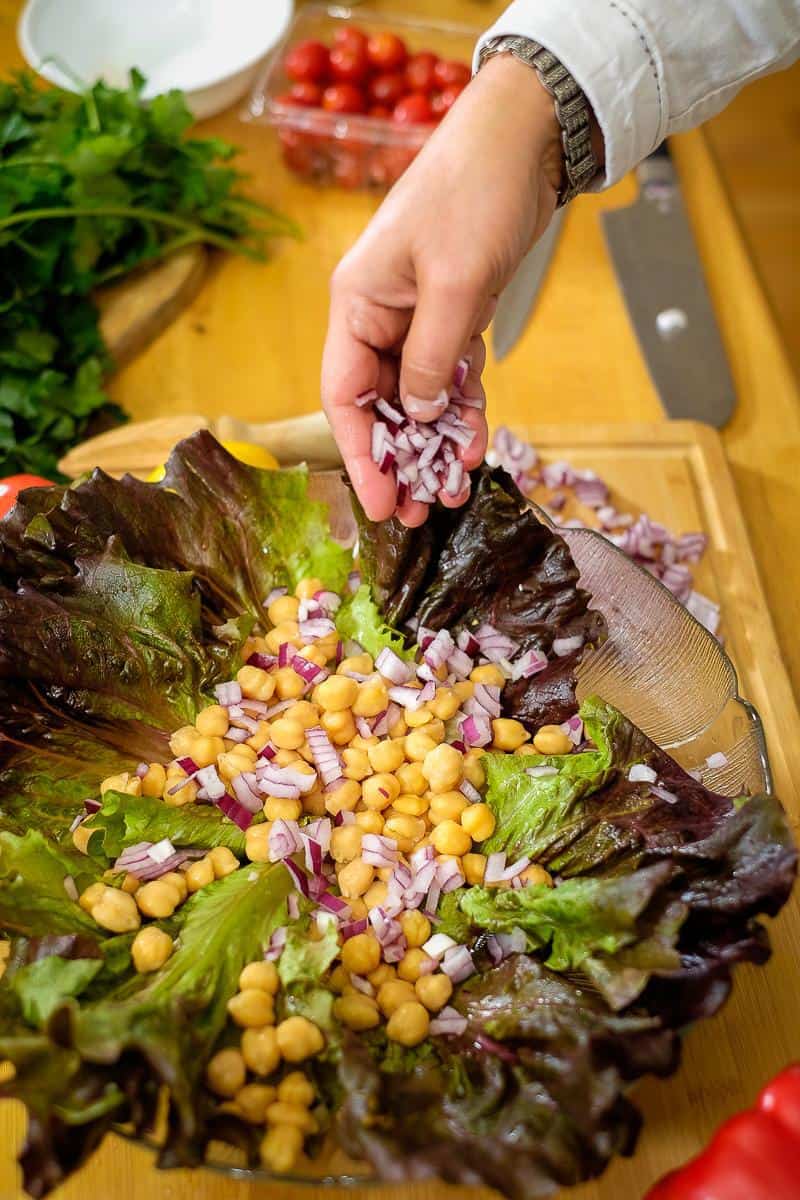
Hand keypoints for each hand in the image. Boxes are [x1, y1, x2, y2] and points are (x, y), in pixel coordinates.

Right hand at [321, 53, 563, 525]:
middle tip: (417, 516)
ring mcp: (417, 318)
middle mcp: (379, 317)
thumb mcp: (452, 284)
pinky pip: (452, 378)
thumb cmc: (474, 197)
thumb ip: (430, 359)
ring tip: (452, 492)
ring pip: (418, 399)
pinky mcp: (453, 316)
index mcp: (357, 305)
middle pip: (379, 407)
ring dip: (435, 446)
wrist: (525, 142)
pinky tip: (477, 444)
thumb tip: (417, 418)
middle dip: (399, 462)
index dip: (358, 456)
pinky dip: (465, 410)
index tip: (378, 505)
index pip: (344, 396)